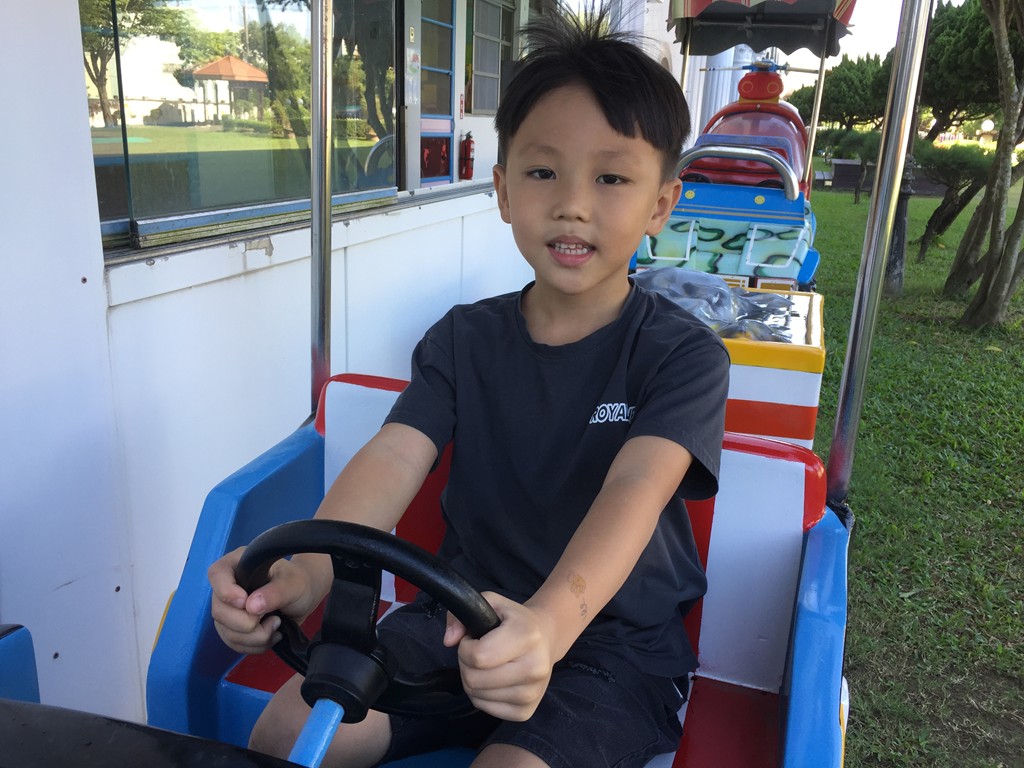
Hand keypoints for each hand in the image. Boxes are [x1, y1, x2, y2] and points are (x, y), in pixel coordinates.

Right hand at [208, 547, 319, 654]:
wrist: (303, 597)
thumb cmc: (298, 582)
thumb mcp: (294, 584)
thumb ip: (276, 592)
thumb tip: (252, 606)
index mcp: (239, 564)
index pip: (217, 574)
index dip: (226, 591)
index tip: (245, 602)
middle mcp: (229, 586)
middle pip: (219, 611)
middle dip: (247, 623)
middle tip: (274, 619)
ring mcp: (228, 609)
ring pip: (227, 632)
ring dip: (255, 637)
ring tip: (277, 625)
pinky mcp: (233, 627)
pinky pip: (235, 644)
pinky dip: (255, 645)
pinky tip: (272, 635)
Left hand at [443, 592, 555, 721]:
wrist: (546, 639)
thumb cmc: (513, 621)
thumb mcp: (490, 604)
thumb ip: (461, 614)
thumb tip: (448, 641)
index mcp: (527, 636)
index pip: (478, 656)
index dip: (466, 647)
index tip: (473, 639)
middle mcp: (535, 667)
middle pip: (474, 679)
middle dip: (466, 664)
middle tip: (478, 653)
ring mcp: (532, 693)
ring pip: (476, 696)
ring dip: (472, 679)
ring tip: (486, 665)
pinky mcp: (525, 712)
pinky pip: (484, 708)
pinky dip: (480, 694)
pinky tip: (492, 680)